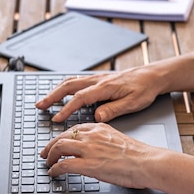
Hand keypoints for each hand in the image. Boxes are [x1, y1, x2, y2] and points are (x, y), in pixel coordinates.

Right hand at [35, 68, 159, 122]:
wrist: (154, 75)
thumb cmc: (145, 89)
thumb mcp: (133, 103)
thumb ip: (114, 109)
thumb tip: (97, 116)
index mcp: (105, 87)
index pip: (80, 98)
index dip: (66, 108)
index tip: (57, 118)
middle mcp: (98, 80)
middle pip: (69, 86)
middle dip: (52, 96)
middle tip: (39, 106)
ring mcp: (97, 78)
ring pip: (71, 82)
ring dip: (56, 91)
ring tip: (45, 101)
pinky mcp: (99, 79)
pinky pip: (77, 81)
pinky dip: (65, 87)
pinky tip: (61, 93)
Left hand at [41, 122, 158, 188]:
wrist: (147, 162)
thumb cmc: (138, 155)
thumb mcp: (118, 139)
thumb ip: (103, 141)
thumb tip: (96, 150)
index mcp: (99, 127)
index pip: (74, 129)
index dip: (62, 137)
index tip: (58, 143)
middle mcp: (92, 135)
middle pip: (62, 137)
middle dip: (51, 146)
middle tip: (46, 154)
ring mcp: (89, 149)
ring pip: (59, 147)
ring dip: (50, 156)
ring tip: (48, 163)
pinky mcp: (88, 165)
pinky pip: (64, 165)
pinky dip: (55, 169)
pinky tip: (54, 173)